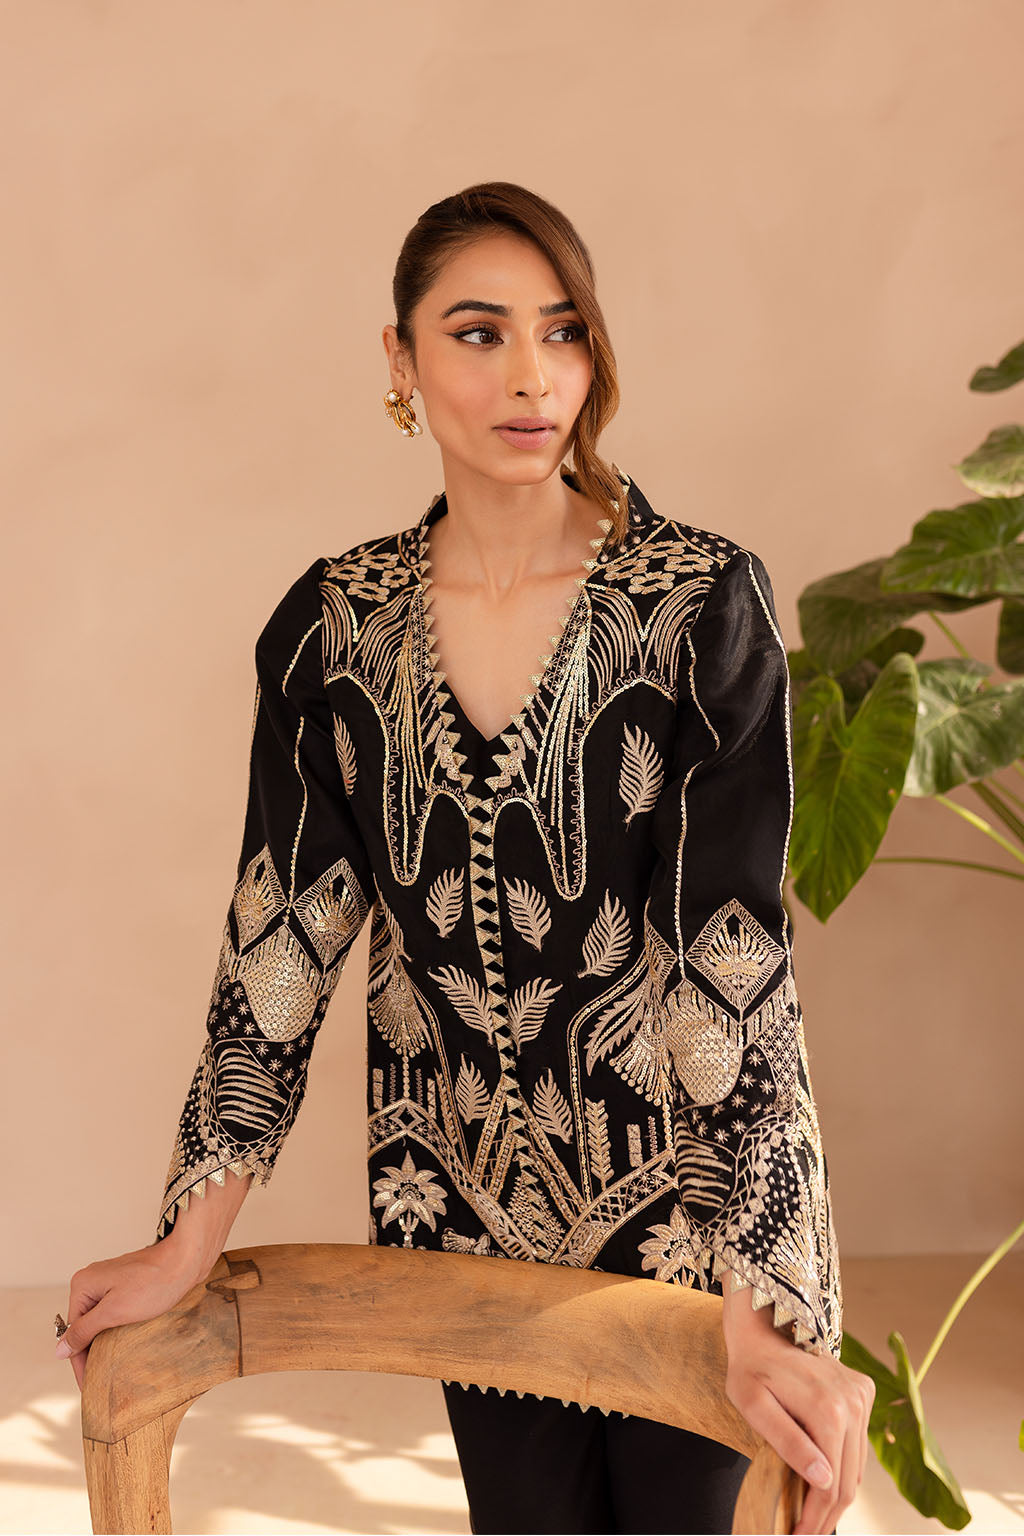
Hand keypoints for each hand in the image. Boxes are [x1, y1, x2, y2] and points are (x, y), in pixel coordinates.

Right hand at [57, 1241, 208, 1392]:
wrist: (186, 1259)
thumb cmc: (153, 1283)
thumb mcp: (115, 1311)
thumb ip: (85, 1331)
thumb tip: (59, 1350)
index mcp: (82, 1285)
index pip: (73, 1332)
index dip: (80, 1362)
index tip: (89, 1387)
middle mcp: (91, 1281)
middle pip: (85, 1327)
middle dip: (92, 1354)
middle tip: (101, 1383)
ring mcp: (109, 1282)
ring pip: (100, 1321)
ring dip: (104, 1343)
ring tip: (111, 1370)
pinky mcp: (126, 1285)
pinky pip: (114, 1313)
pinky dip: (116, 1331)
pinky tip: (123, 1347)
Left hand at [721, 1281, 873, 1535]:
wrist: (762, 1324)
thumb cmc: (749, 1367)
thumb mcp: (753, 1406)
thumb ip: (788, 1442)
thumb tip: (823, 1480)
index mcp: (829, 1409)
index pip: (831, 1485)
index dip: (815, 1518)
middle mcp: (854, 1402)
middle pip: (849, 1481)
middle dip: (827, 1515)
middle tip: (805, 1534)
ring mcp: (861, 1395)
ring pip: (858, 1465)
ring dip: (838, 1495)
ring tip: (814, 1518)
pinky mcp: (862, 1390)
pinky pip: (858, 1444)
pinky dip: (844, 1467)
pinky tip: (825, 1481)